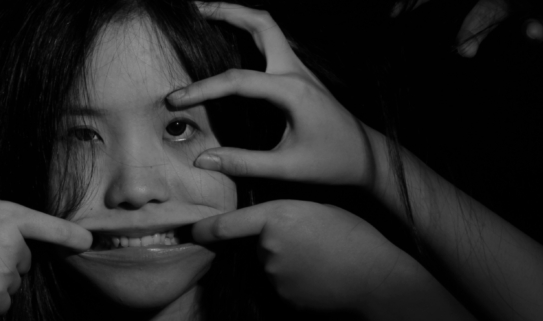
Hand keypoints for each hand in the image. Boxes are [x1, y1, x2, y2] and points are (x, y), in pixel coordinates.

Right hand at [0, 193, 91, 313]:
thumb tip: (14, 220)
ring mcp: (3, 271)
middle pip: (25, 258)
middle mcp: (11, 242)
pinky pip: (3, 303)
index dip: (72, 234)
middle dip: (6, 259)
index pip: (49, 224)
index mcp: (5, 214)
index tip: (89, 241)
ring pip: (13, 281)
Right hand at [169, 2, 379, 186]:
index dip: (202, 90)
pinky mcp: (299, 76)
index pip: (237, 81)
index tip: (175, 101)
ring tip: (207, 13)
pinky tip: (231, 39)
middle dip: (227, 11)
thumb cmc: (332, 162)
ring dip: (239, 15)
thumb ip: (243, 163)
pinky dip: (248, 32)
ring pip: (268, 27)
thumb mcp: (287, 168)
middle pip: (261, 23)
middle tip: (196, 9)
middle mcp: (296, 72)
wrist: (368, 157)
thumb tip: (201, 159)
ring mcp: (300, 70)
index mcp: (292, 90)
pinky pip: (272, 43)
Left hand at [192, 200, 420, 311]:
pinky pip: (282, 284)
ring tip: (320, 257)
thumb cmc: (354, 237)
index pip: (226, 225)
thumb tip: (269, 223)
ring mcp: (274, 275)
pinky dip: (296, 279)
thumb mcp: (318, 208)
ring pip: (271, 264)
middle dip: (274, 241)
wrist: (378, 280)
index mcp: (275, 217)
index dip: (204, 229)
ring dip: (286, 260)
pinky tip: (320, 276)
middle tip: (308, 239)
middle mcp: (268, 247)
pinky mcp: (284, 297)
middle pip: (258, 243)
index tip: (189, 231)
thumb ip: (285, 212)